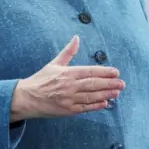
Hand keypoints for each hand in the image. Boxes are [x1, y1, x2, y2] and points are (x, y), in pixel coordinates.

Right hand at [10, 35, 124, 120]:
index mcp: (67, 73)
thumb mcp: (54, 63)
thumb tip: (76, 37)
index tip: (116, 72)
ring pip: (91, 96)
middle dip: (109, 84)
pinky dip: (95, 106)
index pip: (90, 71)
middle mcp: (69, 86)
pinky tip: (105, 103)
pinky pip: (85, 108)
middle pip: (93, 84)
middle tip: (122, 84)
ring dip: (106, 95)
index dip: (104, 72)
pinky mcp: (67, 110)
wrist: (26, 98)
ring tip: (117, 93)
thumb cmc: (41, 79)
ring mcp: (69, 99)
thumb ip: (68, 51)